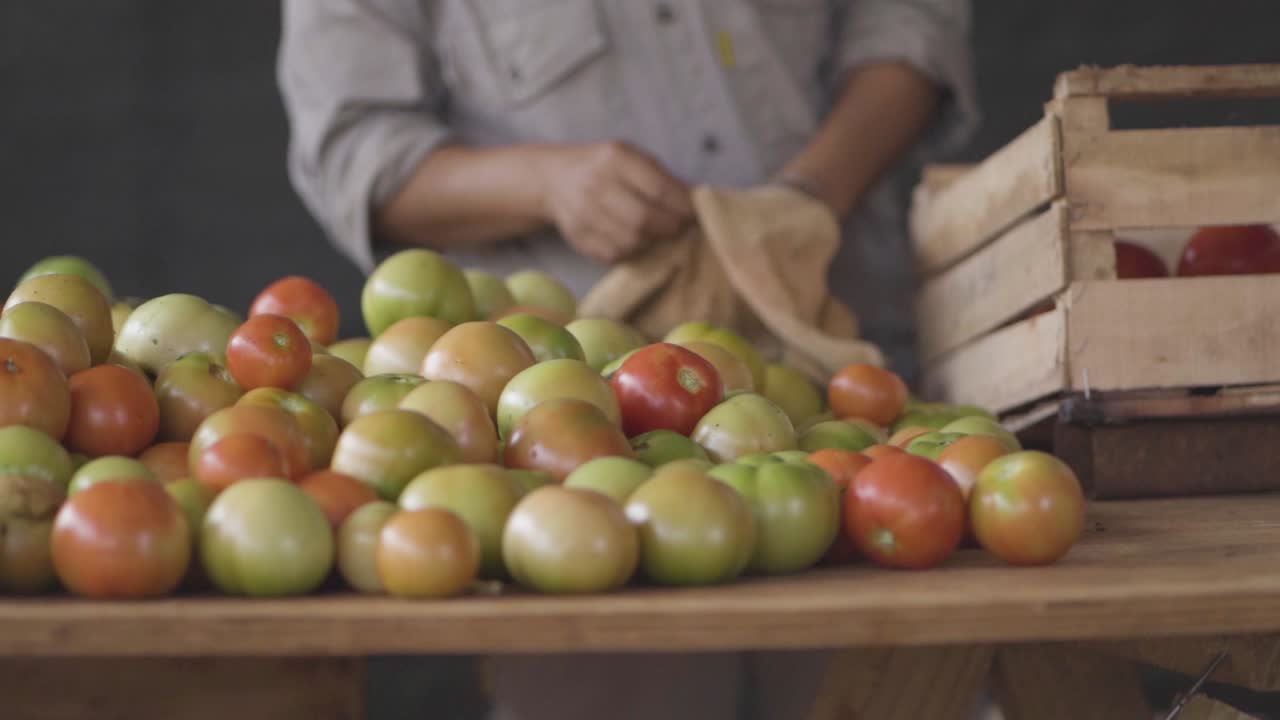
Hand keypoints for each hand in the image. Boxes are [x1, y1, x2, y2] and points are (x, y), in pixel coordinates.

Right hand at [539, 141, 693, 262]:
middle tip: (677, 226)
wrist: (556, 179)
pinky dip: (632, 251)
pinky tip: (635, 239)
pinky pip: (615, 254)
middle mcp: (596, 184)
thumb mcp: (632, 157)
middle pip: (644, 219)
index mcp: (616, 159)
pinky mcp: (579, 237)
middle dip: (669, 226)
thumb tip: (695, 202)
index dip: (682, 205)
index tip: (694, 212)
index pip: (659, 188)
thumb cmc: (605, 167)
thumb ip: (662, 178)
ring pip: (631, 241)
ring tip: (656, 232)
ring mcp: (584, 213)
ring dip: (652, 240)